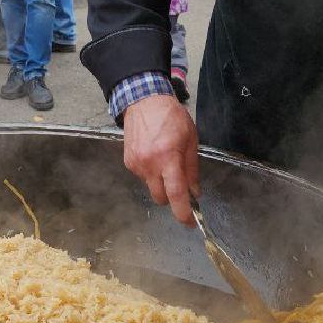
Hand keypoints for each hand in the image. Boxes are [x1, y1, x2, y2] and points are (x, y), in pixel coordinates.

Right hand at [122, 94, 199, 224]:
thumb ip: (192, 169)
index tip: (190, 222)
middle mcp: (149, 164)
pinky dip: (150, 173)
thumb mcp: (190, 140)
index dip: (184, 212)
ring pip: (151, 187)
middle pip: (160, 198)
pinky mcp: (128, 162)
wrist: (143, 100)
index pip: (175, 193)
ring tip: (164, 160)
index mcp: (168, 157)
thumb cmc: (172, 117)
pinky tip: (153, 155)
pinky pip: (142, 176)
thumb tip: (194, 193)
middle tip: (179, 185)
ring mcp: (136, 164)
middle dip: (171, 197)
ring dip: (160, 182)